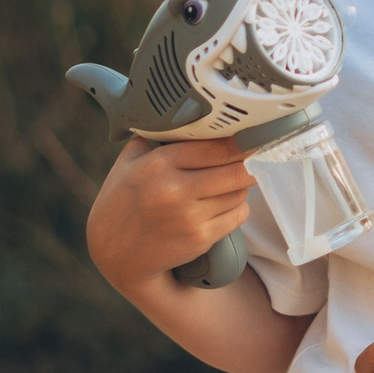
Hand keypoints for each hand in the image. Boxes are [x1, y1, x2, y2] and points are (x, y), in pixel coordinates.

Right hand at [86, 135, 254, 298]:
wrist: (115, 253)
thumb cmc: (122, 203)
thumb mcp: (128, 163)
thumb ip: (155, 139)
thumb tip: (188, 119)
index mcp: (159, 164)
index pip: (216, 147)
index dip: (241, 141)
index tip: (253, 137)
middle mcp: (175, 190)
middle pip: (236, 170)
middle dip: (251, 163)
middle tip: (258, 156)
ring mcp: (189, 217)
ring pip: (239, 193)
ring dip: (241, 186)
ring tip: (229, 182)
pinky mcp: (200, 239)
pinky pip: (237, 216)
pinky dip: (238, 208)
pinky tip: (225, 204)